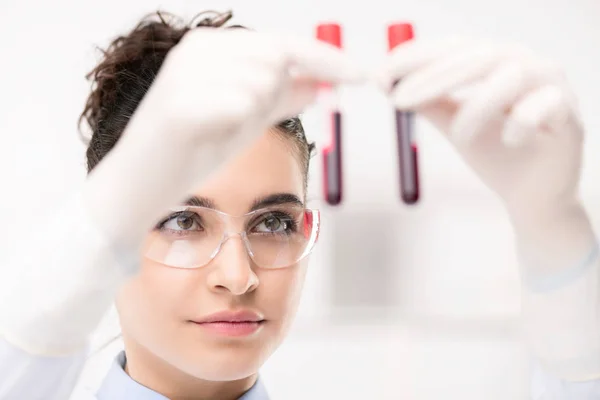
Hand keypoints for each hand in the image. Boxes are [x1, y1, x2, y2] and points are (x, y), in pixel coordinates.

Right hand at [84, 28, 360, 247]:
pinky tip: (208, 134)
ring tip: (218, 129)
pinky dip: (236, 123)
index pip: (284, 44)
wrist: (139, 186)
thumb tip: (321, 83)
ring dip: (253, 112)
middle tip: (246, 118)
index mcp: (211, 48)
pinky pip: (241, 106)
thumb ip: (282, 97)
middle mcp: (197, 50)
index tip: (360, 75)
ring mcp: (187, 74)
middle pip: (276, 59)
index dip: (326, 59)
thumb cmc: (190, 152)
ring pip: (262, 82)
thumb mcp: (246, 119)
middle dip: (279, 93)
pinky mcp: (180, 104)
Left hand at [376, 38, 583, 220]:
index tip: (380, 76)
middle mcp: (525, 63)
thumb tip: (386, 83)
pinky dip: (518, 124)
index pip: (453, 47)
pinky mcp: (570, 115)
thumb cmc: (494, 153)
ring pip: (510, 77)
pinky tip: (509, 141)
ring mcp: (552, 85)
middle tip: (398, 101)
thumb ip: (428, 102)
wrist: (531, 196)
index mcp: (496, 60)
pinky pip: (542, 107)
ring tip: (459, 137)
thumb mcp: (453, 125)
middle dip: (433, 77)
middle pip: (478, 55)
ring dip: (475, 108)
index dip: (415, 57)